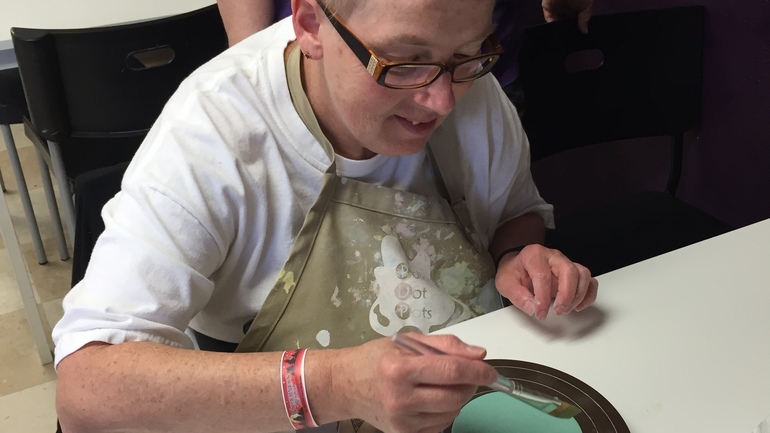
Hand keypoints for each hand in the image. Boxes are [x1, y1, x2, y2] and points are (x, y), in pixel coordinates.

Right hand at [334, 334, 497, 432]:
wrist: (345, 385)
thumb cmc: (374, 360)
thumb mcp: (407, 340)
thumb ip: (446, 345)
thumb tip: (478, 354)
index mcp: (399, 369)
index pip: (452, 370)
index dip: (478, 370)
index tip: (490, 370)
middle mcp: (400, 398)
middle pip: (456, 395)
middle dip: (470, 384)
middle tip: (467, 373)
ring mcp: (402, 421)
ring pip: (452, 412)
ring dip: (459, 397)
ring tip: (443, 383)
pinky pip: (441, 425)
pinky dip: (446, 411)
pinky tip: (432, 398)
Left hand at [495, 244, 597, 319]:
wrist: (518, 266)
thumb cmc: (514, 272)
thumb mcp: (505, 283)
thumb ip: (517, 295)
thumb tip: (532, 308)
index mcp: (534, 254)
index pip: (543, 275)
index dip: (543, 297)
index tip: (539, 311)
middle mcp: (553, 256)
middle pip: (569, 270)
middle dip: (566, 294)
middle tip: (557, 311)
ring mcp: (566, 263)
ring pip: (583, 274)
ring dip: (578, 296)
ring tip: (565, 309)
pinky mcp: (574, 273)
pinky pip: (590, 281)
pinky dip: (588, 296)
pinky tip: (577, 307)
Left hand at [541, 0, 594, 32]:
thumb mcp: (588, 7)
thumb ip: (585, 19)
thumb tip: (584, 31)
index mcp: (577, 6)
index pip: (575, 21)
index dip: (576, 29)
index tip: (577, 36)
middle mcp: (566, 7)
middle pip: (565, 22)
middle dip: (567, 30)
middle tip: (570, 37)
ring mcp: (556, 7)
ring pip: (556, 22)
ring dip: (559, 29)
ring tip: (564, 34)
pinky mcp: (547, 6)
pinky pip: (548, 19)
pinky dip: (552, 25)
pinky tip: (557, 29)